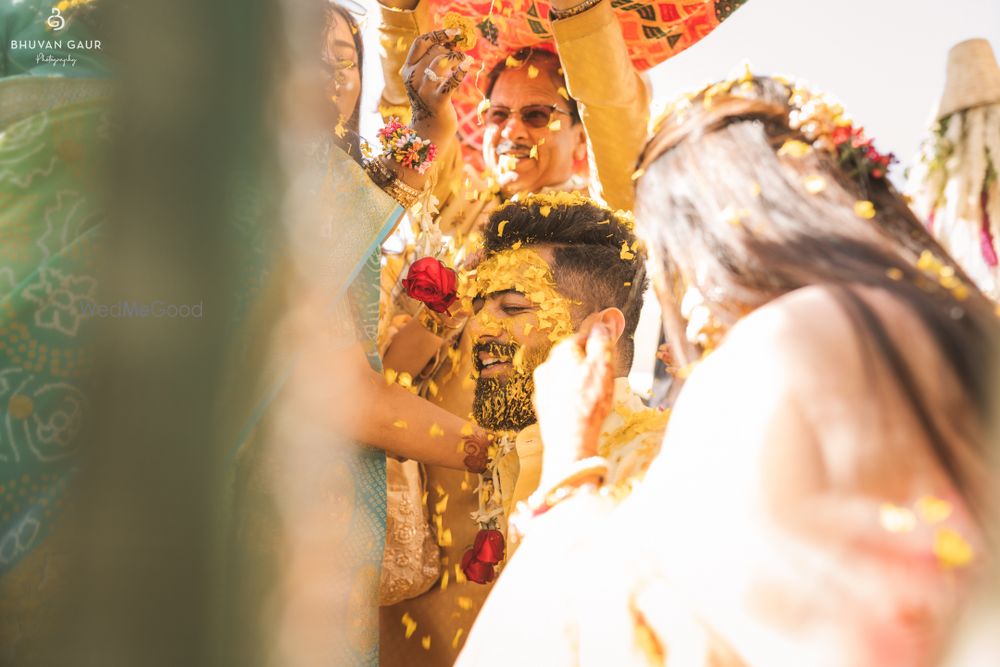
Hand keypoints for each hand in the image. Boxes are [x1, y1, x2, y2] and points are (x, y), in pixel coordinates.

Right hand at [400, 29, 469, 146]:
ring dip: (457, 57)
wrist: (428, 133)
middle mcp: (413, 78)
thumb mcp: (426, 81)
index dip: (438, 34)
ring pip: (441, 61)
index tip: (454, 32)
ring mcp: (424, 90)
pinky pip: (450, 81)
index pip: (420, 42)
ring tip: (464, 60)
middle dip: (451, 48)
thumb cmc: (432, 103)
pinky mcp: (437, 101)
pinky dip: (461, 70)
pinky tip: (469, 63)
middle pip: (434, 50)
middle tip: (461, 53)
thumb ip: (433, 63)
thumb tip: (451, 43)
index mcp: (408, 70)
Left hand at [532, 323, 614, 484]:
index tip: (610, 343)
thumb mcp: (603, 365)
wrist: (569, 441)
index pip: (584, 335)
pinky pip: (561, 393)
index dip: (600, 340)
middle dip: (590, 362)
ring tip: (595, 396)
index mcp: (561, 351)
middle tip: (606, 376)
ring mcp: (542, 386)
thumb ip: (603, 339)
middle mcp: (547, 365)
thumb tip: (605, 319)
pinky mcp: (543, 405)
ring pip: (566, 375)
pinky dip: (571, 396)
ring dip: (580, 380)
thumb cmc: (588, 403)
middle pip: (574, 356)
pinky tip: (582, 407)